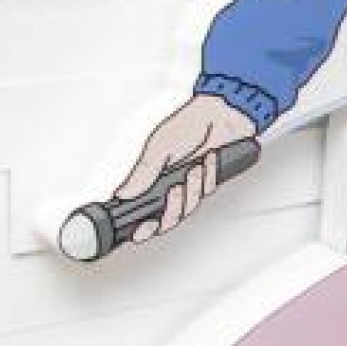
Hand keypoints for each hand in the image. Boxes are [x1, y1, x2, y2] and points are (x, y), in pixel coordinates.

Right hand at [115, 95, 255, 244]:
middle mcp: (168, 185)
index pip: (141, 211)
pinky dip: (208, 178)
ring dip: (192, 189)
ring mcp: (189, 186)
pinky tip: (208, 161)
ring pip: (187, 208)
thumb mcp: (159, 147)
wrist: (223, 115)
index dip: (141, 226)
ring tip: (194, 167)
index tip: (140, 230)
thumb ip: (143, 173)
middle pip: (166, 218)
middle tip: (175, 189)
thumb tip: (123, 193)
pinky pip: (206, 193)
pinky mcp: (208, 183)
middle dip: (172, 208)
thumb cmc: (189, 124)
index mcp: (150, 177)